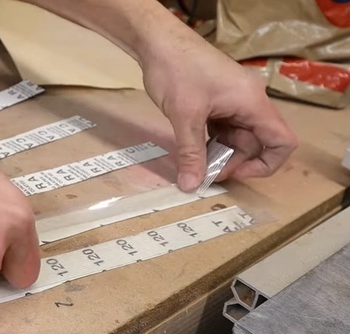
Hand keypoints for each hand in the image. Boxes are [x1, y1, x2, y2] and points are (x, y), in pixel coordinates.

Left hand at [140, 28, 297, 191]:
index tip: (236, 174)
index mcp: (252, 103)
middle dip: (232, 162)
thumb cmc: (177, 70)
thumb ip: (190, 153)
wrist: (158, 41)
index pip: (282, 141)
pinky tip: (192, 151)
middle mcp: (248, 102)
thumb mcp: (184, 117)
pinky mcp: (217, 101)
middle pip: (255, 143)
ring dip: (219, 154)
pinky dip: (210, 142)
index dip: (266, 165)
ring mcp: (233, 101)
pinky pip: (222, 128)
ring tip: (195, 166)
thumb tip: (191, 185)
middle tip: (203, 174)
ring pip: (236, 137)